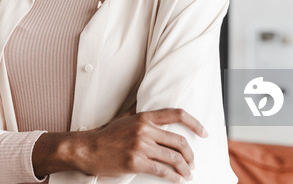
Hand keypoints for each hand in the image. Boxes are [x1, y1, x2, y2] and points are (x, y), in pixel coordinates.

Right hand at [33, 108, 206, 182]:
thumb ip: (143, 119)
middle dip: (190, 154)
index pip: (176, 114)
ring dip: (185, 168)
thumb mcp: (126, 120)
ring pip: (174, 158)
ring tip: (187, 173)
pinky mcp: (136, 162)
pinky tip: (177, 180)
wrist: (88, 149)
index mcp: (144, 117)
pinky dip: (174, 178)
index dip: (195, 123)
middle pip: (179, 141)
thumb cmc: (107, 136)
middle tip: (192, 162)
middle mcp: (144, 129)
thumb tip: (162, 120)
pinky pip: (162, 171)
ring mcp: (140, 146)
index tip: (204, 133)